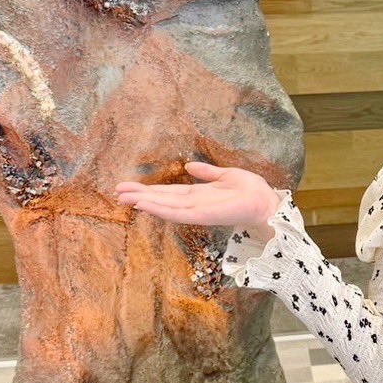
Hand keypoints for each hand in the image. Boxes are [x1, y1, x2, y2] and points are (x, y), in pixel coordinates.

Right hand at [113, 162, 279, 229]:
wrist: (266, 202)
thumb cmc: (250, 191)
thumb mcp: (225, 175)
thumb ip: (207, 173)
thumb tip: (190, 166)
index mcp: (198, 195)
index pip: (168, 192)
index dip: (149, 189)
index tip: (129, 186)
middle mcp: (194, 204)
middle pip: (162, 199)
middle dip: (140, 195)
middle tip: (117, 192)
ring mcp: (196, 211)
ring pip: (165, 206)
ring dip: (145, 202)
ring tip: (125, 198)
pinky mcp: (202, 215)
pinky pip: (178, 212)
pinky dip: (161, 209)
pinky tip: (146, 205)